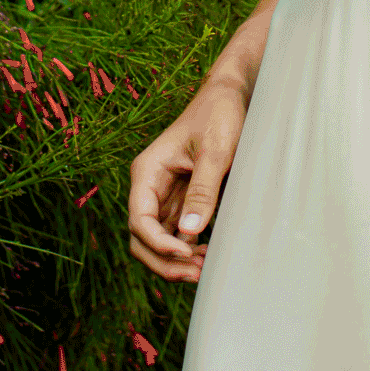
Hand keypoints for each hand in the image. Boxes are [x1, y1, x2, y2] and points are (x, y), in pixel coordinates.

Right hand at [127, 71, 250, 283]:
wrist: (231, 96)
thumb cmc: (220, 115)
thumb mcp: (215, 150)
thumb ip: (203, 190)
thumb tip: (190, 232)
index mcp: (148, 171)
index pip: (139, 219)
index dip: (157, 243)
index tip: (185, 253)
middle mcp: (151, 186)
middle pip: (142, 237)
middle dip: (163, 261)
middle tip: (197, 274)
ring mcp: (166, 196)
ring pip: (158, 240)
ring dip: (176, 260)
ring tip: (206, 269)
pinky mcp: (184, 200)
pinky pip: (177, 233)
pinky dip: (188, 249)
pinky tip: (209, 254)